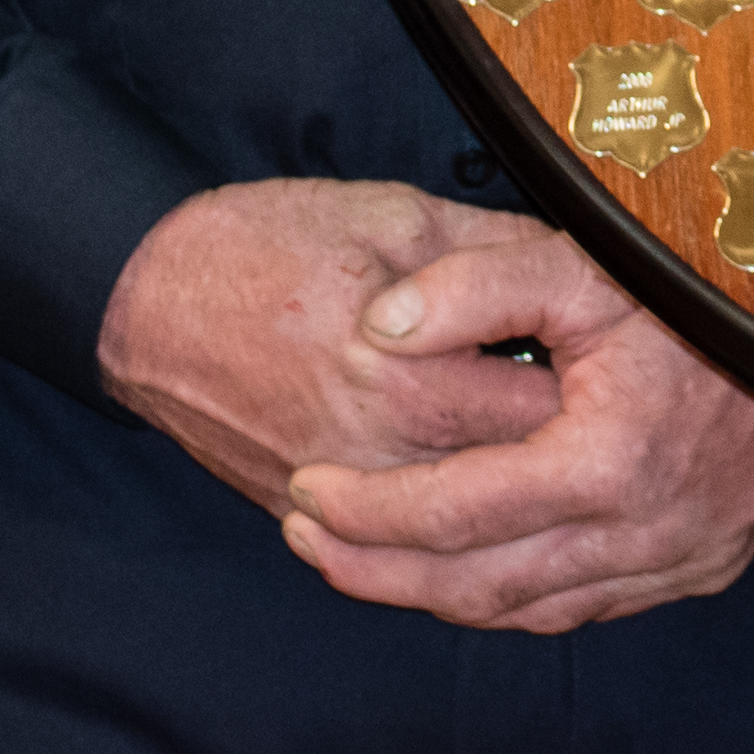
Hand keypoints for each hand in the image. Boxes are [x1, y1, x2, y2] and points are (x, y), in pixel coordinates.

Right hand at [96, 181, 567, 509]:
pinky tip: (461, 467)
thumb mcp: (393, 215)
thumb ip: (492, 251)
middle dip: (560, 448)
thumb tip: (580, 264)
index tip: (610, 365)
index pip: (547, 416)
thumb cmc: (263, 244)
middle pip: (515, 483)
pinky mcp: (305, 514)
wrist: (143, 300)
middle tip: (588, 407)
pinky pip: (397, 538)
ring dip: (502, 487)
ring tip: (532, 442)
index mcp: (411, 378)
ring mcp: (343, 498)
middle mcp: (383, 457)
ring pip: (461, 522)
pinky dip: (440, 511)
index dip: (592, 389)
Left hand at [277, 230, 753, 629]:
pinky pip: (588, 604)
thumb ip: (475, 285)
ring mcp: (683, 557)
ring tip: (362, 558)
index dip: (367, 510)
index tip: (304, 489)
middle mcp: (648, 530)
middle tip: (306, 538)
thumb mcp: (581, 254)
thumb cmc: (696, 272)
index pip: (455, 511)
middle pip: (481, 584)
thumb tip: (378, 329)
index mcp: (610, 459)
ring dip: (439, 592)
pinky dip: (515, 594)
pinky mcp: (705, 564)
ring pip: (533, 608)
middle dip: (380, 569)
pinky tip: (464, 565)